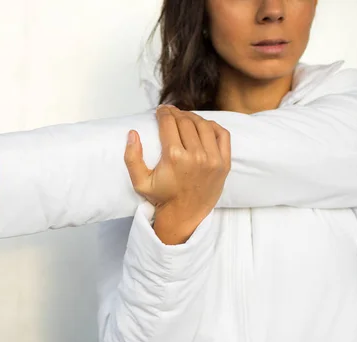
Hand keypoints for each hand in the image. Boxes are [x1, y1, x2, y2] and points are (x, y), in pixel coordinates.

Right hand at [124, 105, 230, 242]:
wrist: (184, 216)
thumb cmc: (162, 198)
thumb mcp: (140, 182)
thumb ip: (131, 157)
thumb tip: (132, 133)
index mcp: (174, 157)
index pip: (169, 123)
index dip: (163, 113)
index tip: (160, 110)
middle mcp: (195, 156)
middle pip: (186, 122)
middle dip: (176, 113)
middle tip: (170, 113)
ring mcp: (213, 159)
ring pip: (203, 125)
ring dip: (193, 118)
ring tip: (185, 118)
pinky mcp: (224, 164)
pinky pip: (222, 135)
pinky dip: (213, 127)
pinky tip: (203, 126)